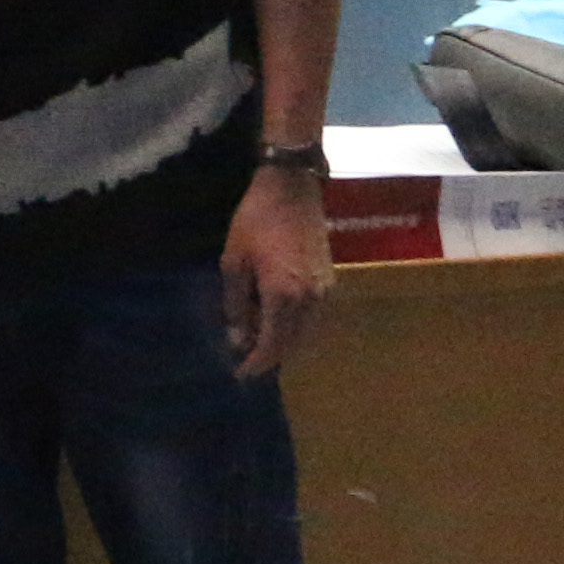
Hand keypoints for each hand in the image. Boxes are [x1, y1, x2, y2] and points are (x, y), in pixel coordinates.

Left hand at [218, 164, 332, 378]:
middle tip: (246, 363)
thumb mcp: (234, 260)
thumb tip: (236, 337)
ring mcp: (325, 291)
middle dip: (270, 357)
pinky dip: (296, 328)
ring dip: (284, 344)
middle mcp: (311, 300)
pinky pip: (314, 318)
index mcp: (284, 295)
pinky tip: (277, 323)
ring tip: (257, 344)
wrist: (292, 189)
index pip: (273, 345)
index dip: (256, 363)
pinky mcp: (330, 282)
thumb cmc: (256, 220)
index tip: (240, 375)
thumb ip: (235, 303)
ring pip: (306, 334)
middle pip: (292, 344)